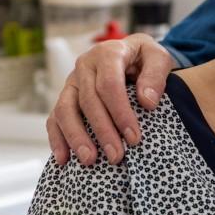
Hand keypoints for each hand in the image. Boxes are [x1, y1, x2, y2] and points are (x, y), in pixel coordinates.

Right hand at [46, 33, 173, 165]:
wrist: (132, 54)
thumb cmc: (145, 59)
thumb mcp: (159, 58)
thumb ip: (156, 75)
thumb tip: (147, 102)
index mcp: (108, 53)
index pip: (109, 85)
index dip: (120, 113)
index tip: (134, 138)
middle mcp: (85, 66)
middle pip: (88, 100)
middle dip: (102, 131)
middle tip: (116, 156)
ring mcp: (72, 82)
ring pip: (65, 109)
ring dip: (76, 137)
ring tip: (89, 161)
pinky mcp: (66, 97)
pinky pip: (54, 118)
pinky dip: (57, 139)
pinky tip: (64, 159)